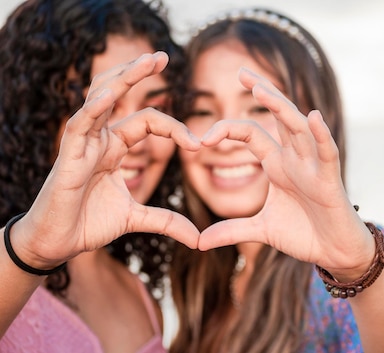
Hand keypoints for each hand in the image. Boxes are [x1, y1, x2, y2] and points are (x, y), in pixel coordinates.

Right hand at [10, 52, 200, 269]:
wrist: (58, 244)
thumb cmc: (89, 223)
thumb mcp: (136, 219)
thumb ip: (167, 222)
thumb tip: (199, 239)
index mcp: (116, 147)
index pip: (148, 121)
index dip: (176, 128)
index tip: (198, 144)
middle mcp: (100, 138)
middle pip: (119, 94)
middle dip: (138, 73)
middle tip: (163, 55)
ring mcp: (83, 144)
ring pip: (100, 99)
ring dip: (123, 78)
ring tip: (146, 61)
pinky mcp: (68, 156)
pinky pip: (79, 125)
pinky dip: (92, 110)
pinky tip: (107, 97)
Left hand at [197, 68, 374, 279]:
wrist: (333, 252)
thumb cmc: (303, 234)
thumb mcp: (260, 231)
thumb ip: (231, 230)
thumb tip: (198, 242)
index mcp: (277, 165)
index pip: (251, 134)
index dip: (227, 129)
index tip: (201, 139)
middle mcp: (294, 158)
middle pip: (278, 117)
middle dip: (263, 93)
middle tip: (242, 72)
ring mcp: (313, 166)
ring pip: (298, 129)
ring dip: (281, 109)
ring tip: (262, 90)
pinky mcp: (330, 180)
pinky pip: (327, 153)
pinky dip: (321, 136)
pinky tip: (314, 118)